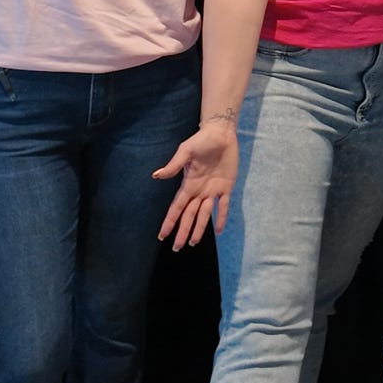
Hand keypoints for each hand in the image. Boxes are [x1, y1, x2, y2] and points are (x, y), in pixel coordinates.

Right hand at [153, 123, 239, 249]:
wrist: (220, 134)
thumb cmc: (201, 140)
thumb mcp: (185, 151)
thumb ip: (173, 165)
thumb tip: (156, 176)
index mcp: (188, 184)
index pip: (177, 208)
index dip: (170, 221)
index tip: (162, 235)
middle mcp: (198, 191)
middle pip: (189, 216)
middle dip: (183, 231)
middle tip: (177, 247)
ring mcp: (212, 190)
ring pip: (204, 215)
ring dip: (199, 228)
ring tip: (193, 243)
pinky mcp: (226, 187)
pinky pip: (223, 206)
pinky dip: (221, 218)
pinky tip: (218, 231)